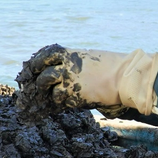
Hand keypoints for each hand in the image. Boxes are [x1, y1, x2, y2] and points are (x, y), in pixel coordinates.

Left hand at [25, 46, 157, 114]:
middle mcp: (67, 67)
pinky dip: (63, 102)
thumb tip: (60, 69)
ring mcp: (70, 83)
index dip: (37, 62)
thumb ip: (73, 62)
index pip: (45, 56)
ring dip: (52, 93)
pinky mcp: (75, 97)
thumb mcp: (88, 57)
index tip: (33, 67)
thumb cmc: (110, 66)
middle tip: (39, 86)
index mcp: (70, 54)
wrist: (123, 77)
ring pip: (51, 90)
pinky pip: (62, 102)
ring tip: (59, 94)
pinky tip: (70, 100)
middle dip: (39, 81)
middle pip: (44, 74)